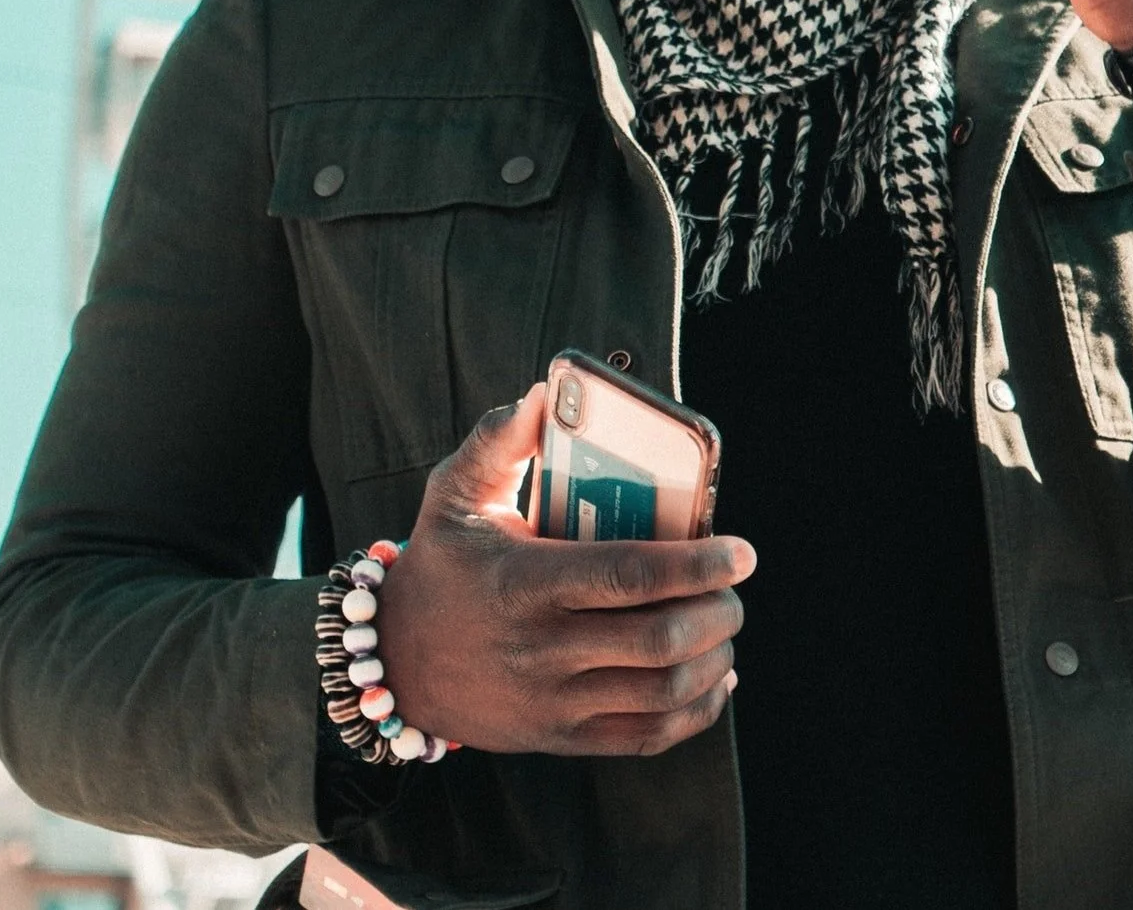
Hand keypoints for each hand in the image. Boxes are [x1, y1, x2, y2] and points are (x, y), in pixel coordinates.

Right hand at [369, 385, 751, 755]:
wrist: (390, 664)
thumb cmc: (438, 566)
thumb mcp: (453, 496)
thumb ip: (498, 441)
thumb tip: (546, 394)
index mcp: (524, 582)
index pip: (630, 576)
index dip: (698, 565)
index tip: (741, 551)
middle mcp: (540, 648)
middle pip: (659, 639)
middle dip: (719, 611)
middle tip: (733, 586)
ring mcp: (551, 701)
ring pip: (662, 691)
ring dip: (714, 658)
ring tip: (725, 625)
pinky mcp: (559, 737)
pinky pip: (646, 738)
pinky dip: (696, 711)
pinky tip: (714, 676)